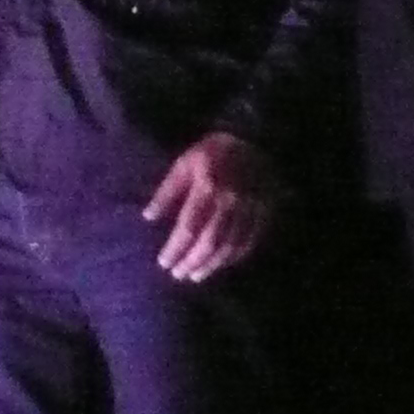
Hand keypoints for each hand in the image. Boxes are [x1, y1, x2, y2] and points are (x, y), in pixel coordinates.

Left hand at [145, 132, 282, 282]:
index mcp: (207, 189)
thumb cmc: (213, 151)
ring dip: (213, 264)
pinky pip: (251, 239)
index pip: (188, 228)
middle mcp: (230, 202)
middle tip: (178, 275)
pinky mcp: (265, 210)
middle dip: (192, 262)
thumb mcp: (184, 164)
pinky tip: (223, 263)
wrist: (255, 137)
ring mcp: (250, 208)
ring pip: (231, 245)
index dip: (175, 249)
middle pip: (210, 241)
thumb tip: (148, 218)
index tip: (164, 263)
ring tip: (197, 276)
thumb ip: (167, 191)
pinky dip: (236, 256)